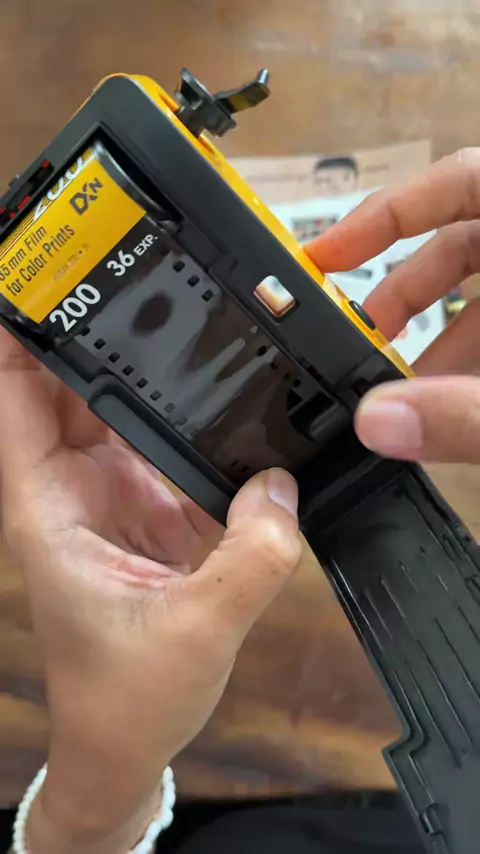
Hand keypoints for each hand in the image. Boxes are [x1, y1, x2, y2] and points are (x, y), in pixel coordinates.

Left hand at [0, 331, 301, 853]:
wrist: (127, 742)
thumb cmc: (126, 700)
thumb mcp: (195, 631)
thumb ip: (251, 558)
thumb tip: (283, 489)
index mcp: (49, 509)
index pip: (15, 400)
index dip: (20, 340)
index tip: (50, 286)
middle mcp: (72, 492)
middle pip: (72, 389)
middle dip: (103, 340)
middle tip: (148, 290)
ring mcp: (111, 497)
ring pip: (124, 413)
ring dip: (154, 382)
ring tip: (194, 336)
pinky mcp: (147, 510)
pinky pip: (167, 447)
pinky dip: (191, 427)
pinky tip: (223, 408)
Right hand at [307, 147, 479, 463]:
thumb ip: (463, 414)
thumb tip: (375, 422)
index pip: (463, 179)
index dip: (390, 210)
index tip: (329, 254)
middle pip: (461, 245)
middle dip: (400, 296)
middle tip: (352, 341)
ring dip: (433, 345)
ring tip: (392, 396)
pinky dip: (466, 364)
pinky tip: (441, 410)